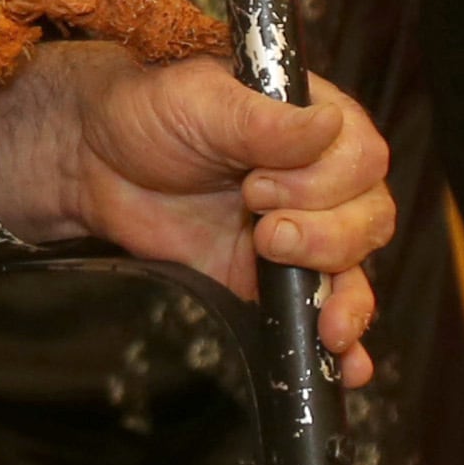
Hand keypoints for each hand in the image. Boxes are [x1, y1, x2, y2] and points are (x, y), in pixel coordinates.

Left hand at [0, 41, 397, 384]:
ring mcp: (302, 232)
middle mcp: (320, 179)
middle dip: (326, 236)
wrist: (93, 161)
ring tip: (315, 311)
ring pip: (355, 269)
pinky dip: (341, 346)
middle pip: (370, 219)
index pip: (362, 159)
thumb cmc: (148, 112)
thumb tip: (325, 126)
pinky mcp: (273, 280)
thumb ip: (262, 122)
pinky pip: (321, 312)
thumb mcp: (200, 100)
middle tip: (264, 231)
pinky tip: (344, 363)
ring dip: (343, 296)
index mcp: (314, 123)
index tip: (259, 185)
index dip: (324, 182)